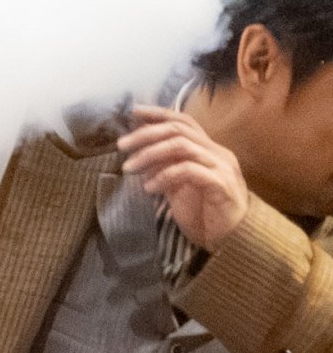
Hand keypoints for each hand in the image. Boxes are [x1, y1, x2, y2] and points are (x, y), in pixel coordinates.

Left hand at [123, 103, 253, 248]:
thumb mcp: (178, 185)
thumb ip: (164, 166)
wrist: (231, 239)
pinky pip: (189, 171)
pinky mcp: (221, 185)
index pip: (185, 122)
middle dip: (146, 134)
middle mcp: (218, 153)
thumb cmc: (204, 212)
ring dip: (151, 154)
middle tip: (121, 146)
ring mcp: (222, 168)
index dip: (159, 114)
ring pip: (182, 146)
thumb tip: (138, 151)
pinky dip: (165, 176)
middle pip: (179, 131)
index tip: (133, 113)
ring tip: (129, 169)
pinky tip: (149, 188)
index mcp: (208, 150)